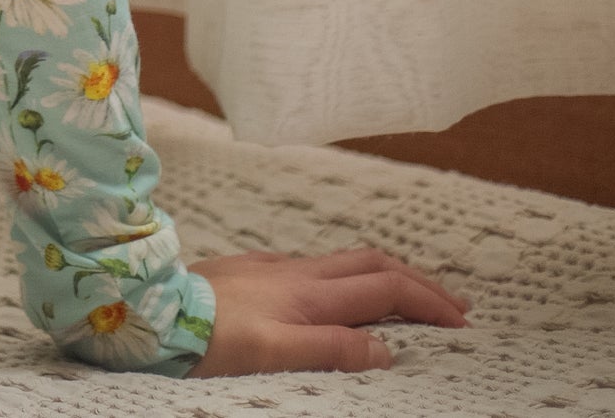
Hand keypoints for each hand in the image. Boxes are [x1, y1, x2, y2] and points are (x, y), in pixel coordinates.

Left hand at [185, 245, 471, 375]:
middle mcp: (295, 273)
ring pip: (344, 262)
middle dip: (418, 280)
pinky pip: (315, 266)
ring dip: (385, 274)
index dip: (426, 302)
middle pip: (371, 264)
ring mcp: (272, 268)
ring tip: (411, 294)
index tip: (461, 322)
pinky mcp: (252, 270)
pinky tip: (340, 290)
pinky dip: (347, 276)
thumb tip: (387, 349)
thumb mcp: (273, 353)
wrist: (153, 308)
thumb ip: (331, 349)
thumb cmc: (207, 337)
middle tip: (454, 304)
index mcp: (308, 293)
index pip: (383, 289)